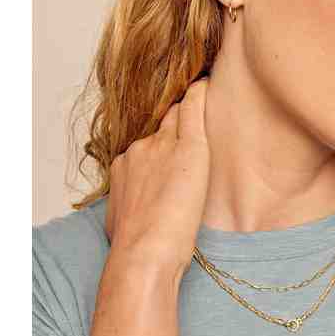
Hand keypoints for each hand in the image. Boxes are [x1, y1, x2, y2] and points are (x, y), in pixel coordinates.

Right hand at [104, 77, 210, 281]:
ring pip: (178, 115)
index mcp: (125, 166)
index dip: (163, 144)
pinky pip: (193, 108)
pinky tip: (209, 82)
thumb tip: (140, 213)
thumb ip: (134, 206)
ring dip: (190, 108)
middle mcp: (140, 150)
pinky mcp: (189, 148)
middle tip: (193, 117)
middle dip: (176, 123)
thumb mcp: (124, 221)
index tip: (175, 146)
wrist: (142, 253)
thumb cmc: (138, 247)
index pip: (149, 144)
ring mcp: (163, 146)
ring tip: (207, 94)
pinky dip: (200, 94)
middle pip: (162, 126)